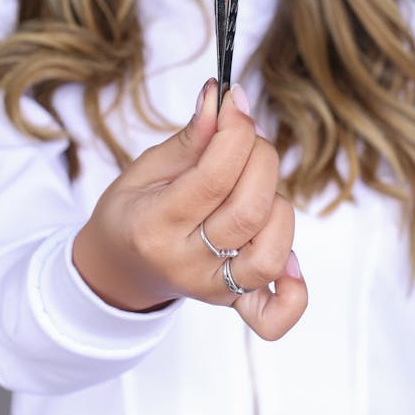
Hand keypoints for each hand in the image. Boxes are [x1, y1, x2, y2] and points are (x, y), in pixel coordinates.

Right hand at [72, 79, 306, 340]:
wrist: (121, 268)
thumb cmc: (133, 211)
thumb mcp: (146, 168)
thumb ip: (191, 139)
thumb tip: (220, 98)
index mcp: (153, 225)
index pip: (213, 177)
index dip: (235, 131)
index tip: (235, 99)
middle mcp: (185, 264)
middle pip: (249, 211)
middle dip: (260, 158)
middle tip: (246, 137)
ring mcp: (212, 289)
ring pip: (270, 253)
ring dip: (277, 205)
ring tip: (255, 186)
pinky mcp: (234, 302)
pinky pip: (274, 316)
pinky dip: (293, 291)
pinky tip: (290, 260)